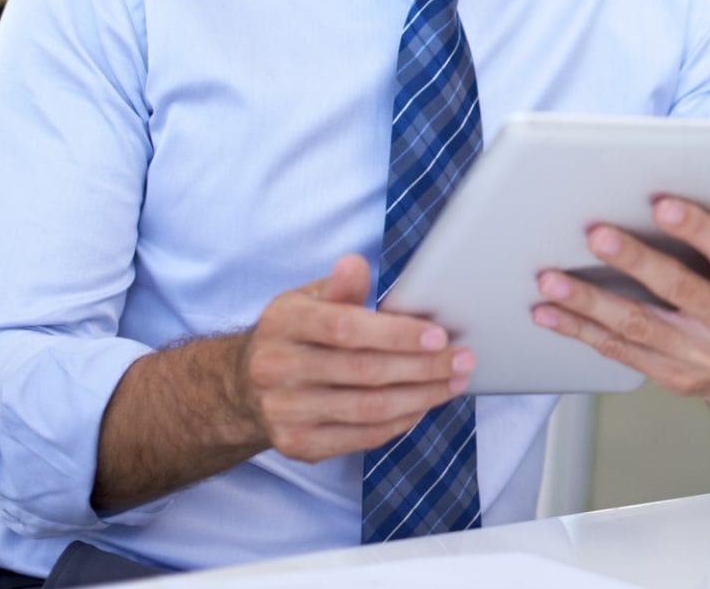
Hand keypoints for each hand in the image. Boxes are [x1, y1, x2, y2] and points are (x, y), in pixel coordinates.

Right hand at [236, 253, 474, 461]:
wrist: (246, 386)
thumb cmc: (296, 333)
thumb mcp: (308, 299)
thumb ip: (339, 287)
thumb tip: (355, 264)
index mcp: (283, 322)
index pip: (346, 328)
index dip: (396, 334)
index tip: (439, 335)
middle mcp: (276, 368)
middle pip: (363, 372)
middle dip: (423, 367)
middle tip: (463, 360)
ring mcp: (284, 411)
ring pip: (367, 409)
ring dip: (420, 397)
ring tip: (454, 383)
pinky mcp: (296, 444)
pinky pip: (360, 438)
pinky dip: (399, 423)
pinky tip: (423, 406)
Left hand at [531, 198, 709, 418]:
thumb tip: (698, 178)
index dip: (695, 226)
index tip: (660, 205)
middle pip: (678, 287)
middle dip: (633, 259)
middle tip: (595, 235)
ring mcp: (704, 356)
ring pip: (638, 324)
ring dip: (590, 301)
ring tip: (551, 280)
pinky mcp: (674, 377)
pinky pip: (620, 350)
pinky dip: (581, 330)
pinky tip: (551, 313)